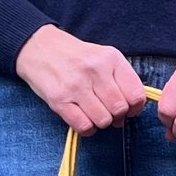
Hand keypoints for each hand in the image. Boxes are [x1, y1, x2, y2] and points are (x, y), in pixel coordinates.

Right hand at [15, 25, 146, 134]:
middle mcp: (94, 70)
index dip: (135, 107)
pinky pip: (84, 126)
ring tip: (93, 112)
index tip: (128, 108)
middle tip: (107, 110)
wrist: (39, 47)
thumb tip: (130, 112)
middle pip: (119, 110)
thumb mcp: (103, 57)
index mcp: (111, 58)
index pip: (136, 94)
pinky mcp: (59, 100)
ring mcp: (76, 86)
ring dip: (100, 122)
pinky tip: (83, 118)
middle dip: (116, 116)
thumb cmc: (76, 57)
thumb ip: (121, 80)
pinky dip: (87, 128)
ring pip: (103, 120)